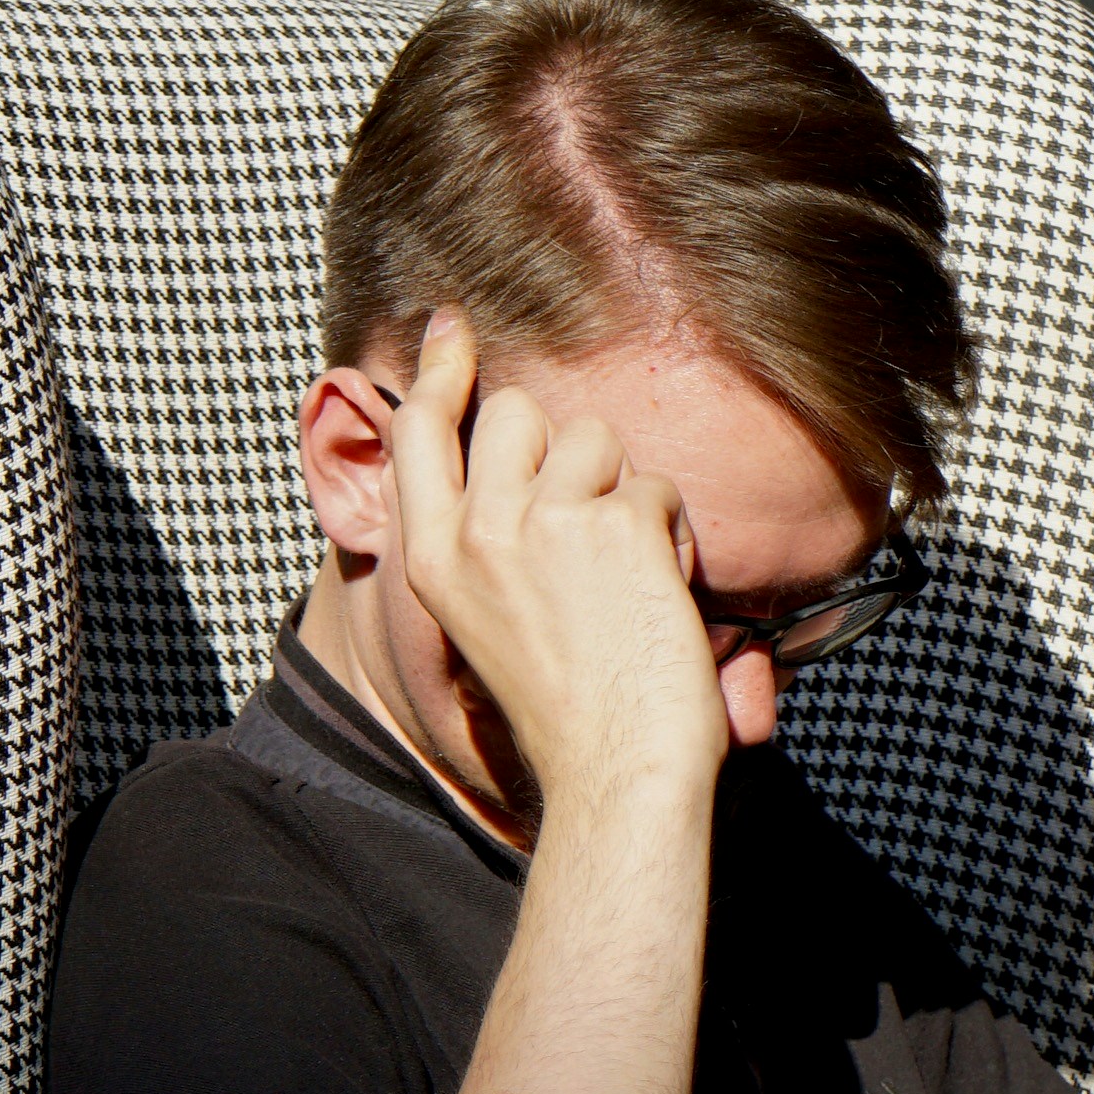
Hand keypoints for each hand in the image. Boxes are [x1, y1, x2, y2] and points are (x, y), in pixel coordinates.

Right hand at [383, 310, 722, 809]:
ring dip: (626, 493)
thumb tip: (504, 454)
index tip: (450, 328)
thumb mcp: (487, 617)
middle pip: (518, 413)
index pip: (421, 432)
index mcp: (434, 559)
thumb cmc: (569, 705)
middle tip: (592, 521)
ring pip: (593, 439)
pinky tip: (663, 593)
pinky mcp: (611, 526)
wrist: (615, 765)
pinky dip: (673, 535)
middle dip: (566, 448)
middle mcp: (477, 532)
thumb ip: (483, 537)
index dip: (438, 370)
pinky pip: (654, 488)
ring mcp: (542, 523)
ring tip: (629, 571)